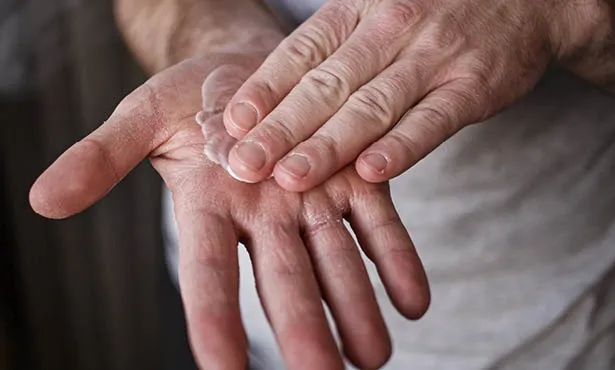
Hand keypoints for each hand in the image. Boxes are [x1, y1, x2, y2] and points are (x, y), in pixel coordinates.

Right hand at [29, 51, 429, 369]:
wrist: (253, 68)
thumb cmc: (194, 97)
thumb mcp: (141, 117)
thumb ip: (102, 158)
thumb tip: (42, 200)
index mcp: (209, 207)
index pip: (206, 273)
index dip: (212, 318)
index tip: (222, 367)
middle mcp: (264, 217)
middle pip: (281, 281)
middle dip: (301, 329)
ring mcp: (313, 201)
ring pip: (335, 263)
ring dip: (355, 311)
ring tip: (374, 356)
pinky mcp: (355, 180)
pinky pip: (378, 225)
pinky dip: (396, 261)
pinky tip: (412, 301)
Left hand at [220, 0, 602, 190]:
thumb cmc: (433, 12)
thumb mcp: (376, 9)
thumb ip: (332, 47)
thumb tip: (271, 95)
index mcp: (358, 8)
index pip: (302, 53)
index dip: (265, 90)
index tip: (233, 125)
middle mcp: (391, 27)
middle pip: (327, 84)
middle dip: (282, 128)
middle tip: (244, 165)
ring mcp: (433, 57)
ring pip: (372, 106)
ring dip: (329, 144)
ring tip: (291, 177)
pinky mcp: (472, 86)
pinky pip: (432, 120)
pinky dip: (401, 147)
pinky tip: (370, 171)